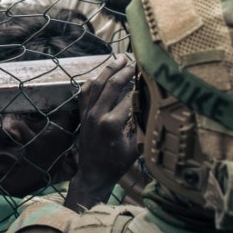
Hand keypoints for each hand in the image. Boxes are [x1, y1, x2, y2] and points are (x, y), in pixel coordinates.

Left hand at [65, 55, 138, 210]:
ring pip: (97, 85)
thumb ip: (141, 125)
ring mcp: (87, 113)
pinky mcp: (82, 114)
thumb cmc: (117, 163)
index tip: (148, 73)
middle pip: (111, 85)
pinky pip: (85, 92)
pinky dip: (93, 81)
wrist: (93, 173)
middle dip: (124, 71)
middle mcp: (98, 115)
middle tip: (135, 60)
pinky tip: (100, 74)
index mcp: (112, 124)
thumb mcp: (135, 147)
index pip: (128, 97)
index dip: (138, 84)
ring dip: (108, 70)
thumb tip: (151, 105)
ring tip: (120, 59)